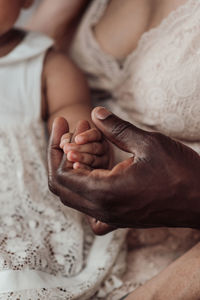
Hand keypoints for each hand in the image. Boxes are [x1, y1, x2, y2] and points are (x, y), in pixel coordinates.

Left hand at [48, 107, 199, 228]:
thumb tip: (96, 113)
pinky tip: (95, 167)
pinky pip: (89, 204)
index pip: (61, 174)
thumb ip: (117, 129)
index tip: (61, 124)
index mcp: (105, 192)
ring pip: (73, 195)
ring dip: (71, 168)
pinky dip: (83, 183)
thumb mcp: (149, 143)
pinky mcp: (119, 216)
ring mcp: (111, 216)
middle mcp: (103, 209)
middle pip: (61, 187)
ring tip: (81, 144)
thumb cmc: (182, 173)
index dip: (56, 146)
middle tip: (68, 132)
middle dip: (59, 156)